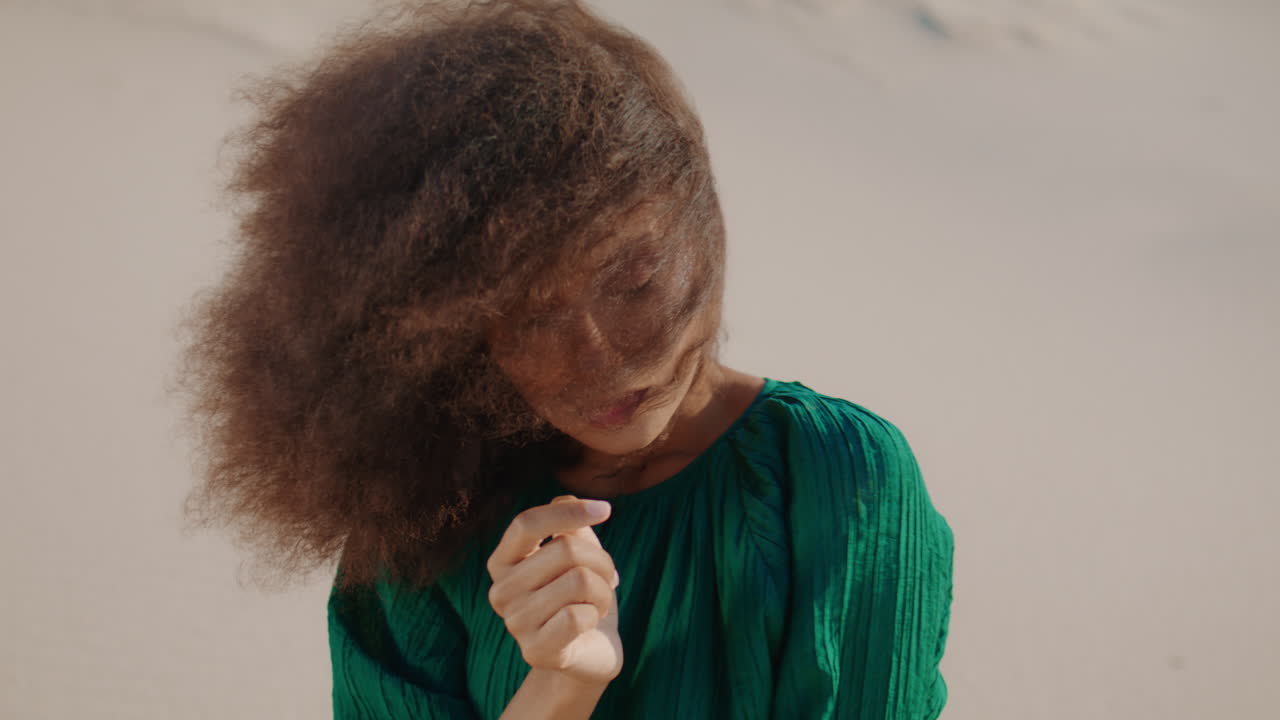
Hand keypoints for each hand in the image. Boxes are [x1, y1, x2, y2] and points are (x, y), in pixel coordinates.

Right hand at [486, 494, 623, 685]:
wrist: (590, 650)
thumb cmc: (582, 595)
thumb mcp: (579, 552)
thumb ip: (570, 524)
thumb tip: (565, 500)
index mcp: (503, 561)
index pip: (526, 523)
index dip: (567, 512)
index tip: (605, 510)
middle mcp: (500, 591)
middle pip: (565, 549)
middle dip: (601, 561)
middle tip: (607, 579)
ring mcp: (515, 624)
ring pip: (579, 581)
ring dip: (603, 590)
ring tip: (598, 603)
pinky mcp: (535, 651)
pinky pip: (578, 615)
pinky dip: (596, 615)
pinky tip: (589, 624)